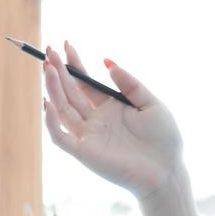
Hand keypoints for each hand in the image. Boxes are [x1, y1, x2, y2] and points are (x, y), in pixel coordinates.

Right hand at [41, 41, 184, 198]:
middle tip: (48, 50)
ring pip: (62, 109)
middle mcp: (96, 120)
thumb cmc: (164, 139)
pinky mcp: (84, 152)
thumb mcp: (151, 103)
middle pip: (70, 92)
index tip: (65, 44)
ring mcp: (88, 136)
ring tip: (48, 68)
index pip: (85, 83)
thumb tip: (108, 62)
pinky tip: (48, 103)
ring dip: (53, 88)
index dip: (74, 64)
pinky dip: (50, 121)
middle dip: (59, 71)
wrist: (167, 171)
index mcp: (110, 106)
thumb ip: (130, 84)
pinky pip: (60, 137)